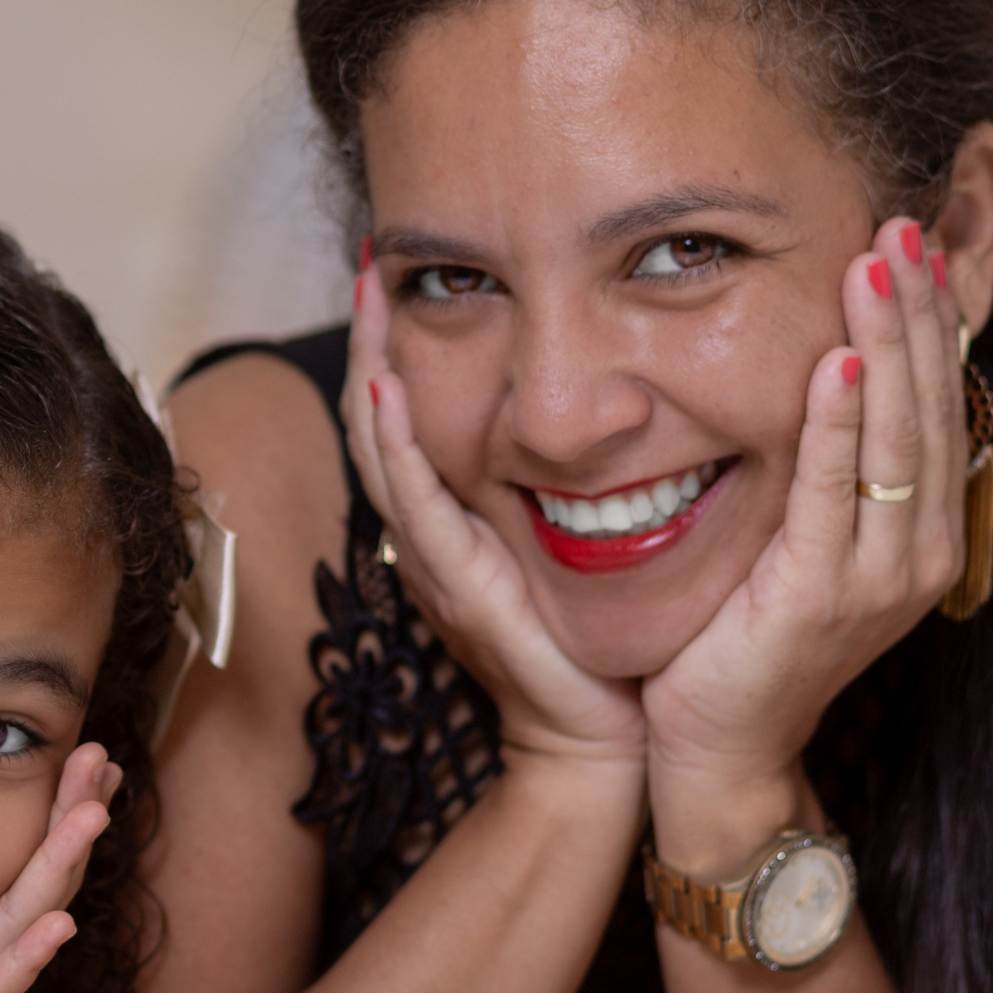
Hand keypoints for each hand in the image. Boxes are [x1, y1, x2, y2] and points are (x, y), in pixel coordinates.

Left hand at [0, 742, 115, 992]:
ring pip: (30, 923)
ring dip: (63, 868)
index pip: (29, 857)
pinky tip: (58, 925)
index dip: (60, 806)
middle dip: (74, 818)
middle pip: (44, 880)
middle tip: (101, 758)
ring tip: (92, 814)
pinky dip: (28, 958)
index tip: (90, 751)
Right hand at [345, 258, 645, 771]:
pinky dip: (395, 444)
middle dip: (372, 334)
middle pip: (378, 417)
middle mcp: (434, 534)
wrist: (604, 737)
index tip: (406, 269)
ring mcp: (437, 561)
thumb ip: (580, 482)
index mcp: (458, 520)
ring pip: (381, 449)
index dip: (400, 343)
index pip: (411, 416)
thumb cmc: (601, 644)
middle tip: (374, 255)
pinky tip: (390, 389)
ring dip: (371, 366)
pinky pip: (414, 505)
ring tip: (370, 294)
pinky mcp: (459, 588)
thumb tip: (621, 404)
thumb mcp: (582, 543)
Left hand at [641, 218, 968, 824]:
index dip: (931, 319)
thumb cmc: (745, 642)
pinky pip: (834, 493)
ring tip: (877, 260)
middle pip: (928, 403)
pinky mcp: (820, 598)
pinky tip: (837, 361)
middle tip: (900, 219)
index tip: (914, 240)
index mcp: (920, 535)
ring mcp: (877, 578)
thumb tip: (823, 374)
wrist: (720, 751)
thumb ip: (821, 472)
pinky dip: (839, 423)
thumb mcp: (797, 543)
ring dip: (888, 340)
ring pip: (894, 434)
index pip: (935, 403)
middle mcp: (918, 553)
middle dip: (918, 308)